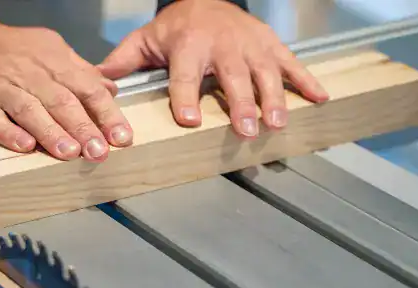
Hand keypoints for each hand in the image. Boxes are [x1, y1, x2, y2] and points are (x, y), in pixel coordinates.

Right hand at [0, 9, 132, 161]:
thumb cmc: (9, 52)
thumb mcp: (49, 51)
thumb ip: (80, 72)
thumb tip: (111, 90)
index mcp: (52, 60)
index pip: (87, 87)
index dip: (106, 114)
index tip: (121, 137)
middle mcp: (29, 71)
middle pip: (61, 100)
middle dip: (83, 128)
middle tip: (99, 152)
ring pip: (29, 109)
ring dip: (51, 132)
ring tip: (69, 153)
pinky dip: (8, 132)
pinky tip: (24, 146)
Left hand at [98, 0, 328, 138]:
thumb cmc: (177, 26)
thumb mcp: (146, 39)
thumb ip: (122, 62)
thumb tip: (96, 83)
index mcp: (189, 45)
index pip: (185, 75)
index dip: (186, 97)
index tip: (188, 120)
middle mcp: (222, 44)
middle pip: (232, 77)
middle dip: (240, 104)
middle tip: (244, 130)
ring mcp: (250, 45)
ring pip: (265, 73)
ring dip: (273, 99)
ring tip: (277, 124)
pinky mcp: (271, 45)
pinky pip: (291, 63)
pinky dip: (307, 81)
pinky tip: (320, 99)